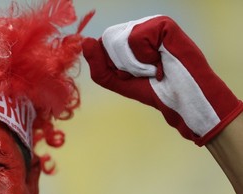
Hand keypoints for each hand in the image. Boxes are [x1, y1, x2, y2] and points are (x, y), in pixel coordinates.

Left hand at [82, 15, 242, 145]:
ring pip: (120, 40)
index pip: (101, 44)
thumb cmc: (152, 89)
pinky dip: (145, 58)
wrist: (179, 99)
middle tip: (142, 72)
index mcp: (127, 39)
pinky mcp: (163, 24)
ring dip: (134, 63)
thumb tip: (85, 41)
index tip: (130, 75)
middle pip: (108, 39)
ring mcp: (151, 24)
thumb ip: (97, 63)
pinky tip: (160, 62)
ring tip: (153, 68)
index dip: (111, 65)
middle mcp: (138, 27)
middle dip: (121, 64)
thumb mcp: (115, 80)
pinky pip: (137, 38)